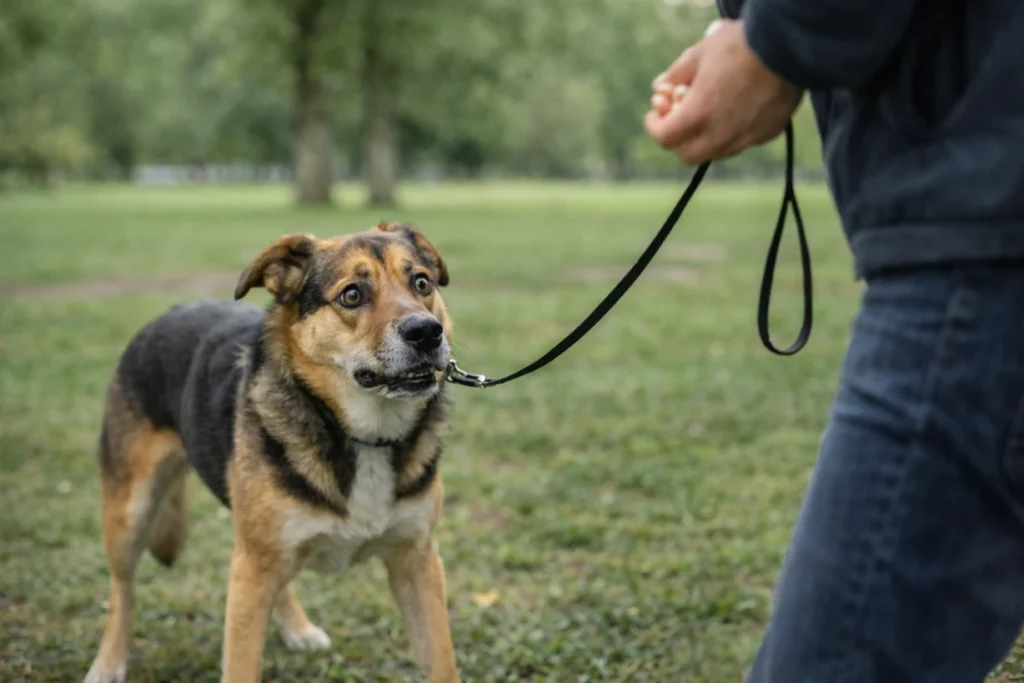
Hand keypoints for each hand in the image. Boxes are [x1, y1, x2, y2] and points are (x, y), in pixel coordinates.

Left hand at [645, 19, 803, 165]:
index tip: (656, 115)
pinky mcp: (769, 133)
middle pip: (688, 155)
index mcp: (698, 115)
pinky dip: (732, 132)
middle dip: (678, 139)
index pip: (665, 138)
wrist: (788, 46)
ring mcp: (747, 137)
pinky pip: (743, 141)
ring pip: (717, 152)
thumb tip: (660, 87)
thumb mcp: (699, 53)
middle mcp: (721, 135)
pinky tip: (737, 108)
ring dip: (705, 138)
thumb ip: (675, 75)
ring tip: (709, 111)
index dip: (655, 126)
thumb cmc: (741, 46)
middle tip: (679, 119)